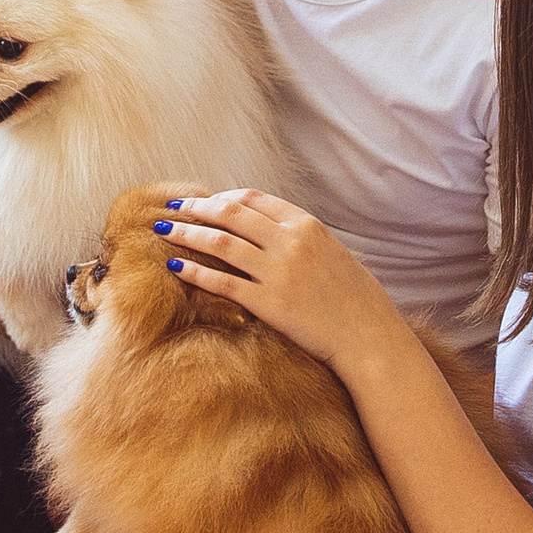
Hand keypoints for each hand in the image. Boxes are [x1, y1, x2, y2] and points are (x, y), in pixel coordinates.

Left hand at [155, 190, 405, 379]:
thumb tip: (266, 230)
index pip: (254, 199)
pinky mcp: (269, 303)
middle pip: (231, 214)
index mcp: (306, 224)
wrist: (368, 335)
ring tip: (165, 230)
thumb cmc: (354, 297)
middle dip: (197, 207)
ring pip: (221, 242)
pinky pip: (223, 282)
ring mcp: (278, 272)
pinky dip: (196, 272)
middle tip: (174, 206)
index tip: (205, 201)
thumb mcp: (332, 252)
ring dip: (188, 233)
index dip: (223, 197)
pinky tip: (177, 267)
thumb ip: (300, 237)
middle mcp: (290, 242)